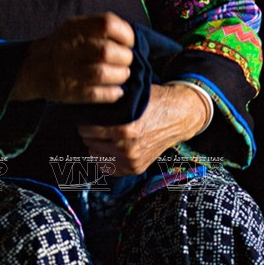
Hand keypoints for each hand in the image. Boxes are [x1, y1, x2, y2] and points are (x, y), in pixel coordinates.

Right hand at [10, 12, 134, 104]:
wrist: (32, 67)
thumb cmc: (63, 45)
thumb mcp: (75, 27)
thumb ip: (99, 28)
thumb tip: (131, 38)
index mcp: (75, 27)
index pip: (107, 24)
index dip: (125, 34)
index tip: (128, 42)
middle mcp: (70, 47)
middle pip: (106, 51)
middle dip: (125, 57)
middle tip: (126, 61)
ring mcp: (68, 70)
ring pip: (102, 73)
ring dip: (120, 75)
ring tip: (122, 74)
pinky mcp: (69, 92)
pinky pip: (96, 94)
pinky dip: (112, 93)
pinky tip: (116, 91)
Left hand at [78, 82, 208, 175]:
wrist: (178, 117)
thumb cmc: (154, 102)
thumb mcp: (132, 96)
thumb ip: (110, 101)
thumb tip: (85, 101)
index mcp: (126, 129)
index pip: (88, 128)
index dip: (84, 119)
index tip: (85, 114)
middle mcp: (128, 148)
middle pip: (89, 141)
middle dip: (88, 131)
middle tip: (91, 123)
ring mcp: (132, 161)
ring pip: (95, 154)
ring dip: (94, 144)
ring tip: (100, 133)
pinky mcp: (135, 169)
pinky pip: (107, 167)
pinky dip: (104, 157)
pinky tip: (108, 146)